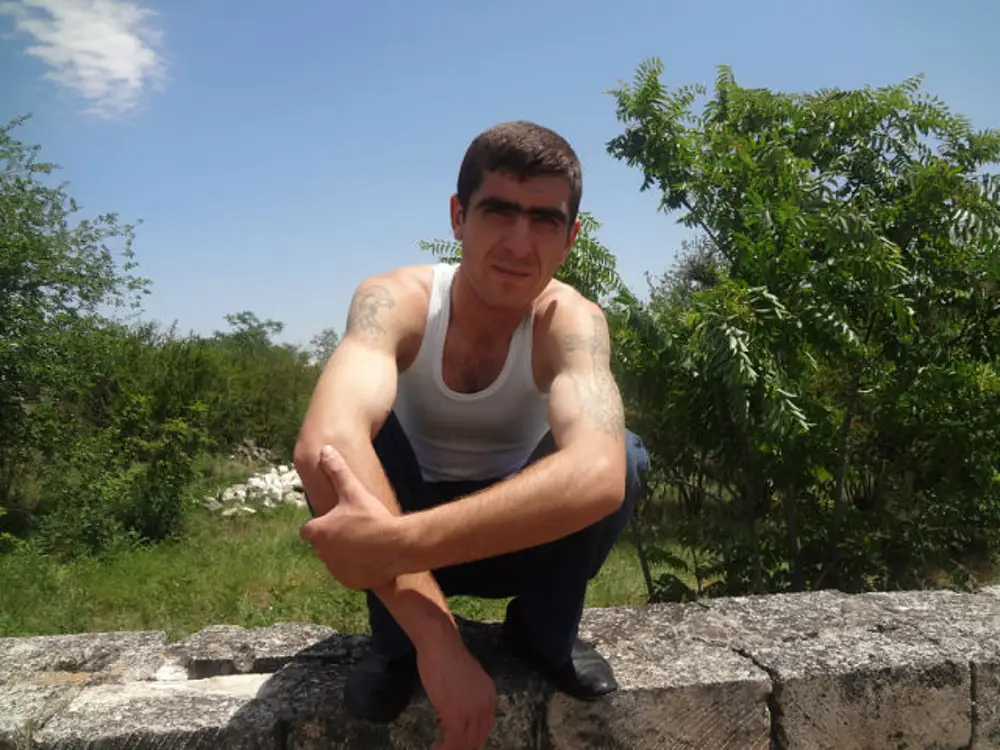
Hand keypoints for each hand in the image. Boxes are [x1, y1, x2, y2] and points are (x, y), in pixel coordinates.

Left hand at [299, 445, 403, 588]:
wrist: (396, 546)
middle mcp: (322, 553)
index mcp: (319, 532)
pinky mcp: (350, 582)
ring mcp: (336, 570)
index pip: (307, 530)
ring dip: (344, 553)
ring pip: (335, 560)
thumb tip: (325, 449)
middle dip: (333, 539)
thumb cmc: (372, 517)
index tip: (333, 520)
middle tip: (354, 528)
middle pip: (322, 545)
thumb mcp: (353, 490)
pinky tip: (371, 557)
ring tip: (365, 542)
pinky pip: (349, 574)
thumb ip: (337, 470)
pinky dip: (357, 568)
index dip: (319, 525)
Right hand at [419, 634, 496, 749]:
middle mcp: (484, 706)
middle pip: (478, 738)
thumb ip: (468, 694)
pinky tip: (436, 746)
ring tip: (439, 748)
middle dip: (464, 747)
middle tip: (448, 746)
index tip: (460, 740)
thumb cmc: (448, 656)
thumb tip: (459, 704)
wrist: (441, 645)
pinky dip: (445, 747)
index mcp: (489, 695)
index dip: (474, 737)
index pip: (486, 726)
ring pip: (466, 743)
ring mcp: (471, 712)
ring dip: (452, 749)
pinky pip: (453, 741)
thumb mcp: (467, 677)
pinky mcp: (454, 714)